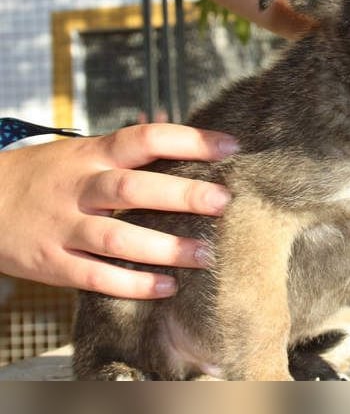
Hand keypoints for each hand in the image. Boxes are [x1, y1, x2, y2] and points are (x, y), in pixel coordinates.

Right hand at [0, 124, 238, 298]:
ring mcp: (63, 227)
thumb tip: (182, 134)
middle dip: (182, 195)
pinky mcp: (52, 263)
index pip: (145, 138)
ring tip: (205, 255)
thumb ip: (126, 150)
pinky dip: (132, 284)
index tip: (230, 146)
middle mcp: (79, 187)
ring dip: (164, 249)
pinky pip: (95, 277)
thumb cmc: (46, 175)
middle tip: (224, 201)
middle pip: (133, 189)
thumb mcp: (81, 152)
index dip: (189, 140)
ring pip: (116, 238)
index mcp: (92, 154)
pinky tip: (167, 287)